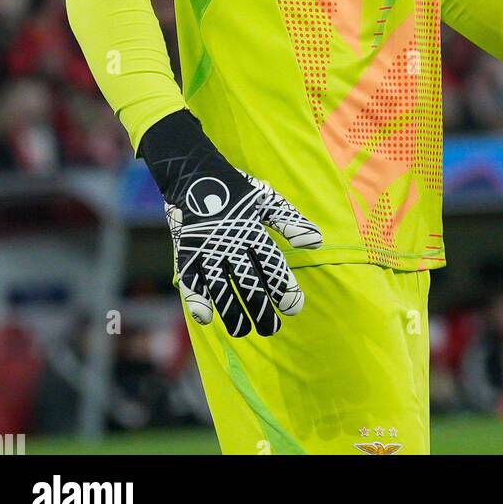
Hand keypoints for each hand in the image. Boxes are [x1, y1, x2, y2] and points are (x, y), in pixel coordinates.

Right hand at [139, 110, 322, 336]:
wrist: (193, 173)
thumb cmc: (237, 190)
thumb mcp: (267, 200)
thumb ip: (291, 222)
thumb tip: (317, 242)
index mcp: (253, 229)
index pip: (272, 264)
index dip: (283, 287)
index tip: (294, 307)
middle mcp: (230, 240)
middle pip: (247, 281)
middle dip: (262, 308)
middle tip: (272, 328)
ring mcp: (206, 247)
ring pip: (220, 286)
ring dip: (233, 311)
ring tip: (245, 330)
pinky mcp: (185, 251)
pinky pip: (189, 278)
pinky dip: (196, 298)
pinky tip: (206, 318)